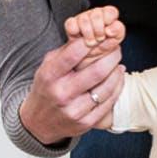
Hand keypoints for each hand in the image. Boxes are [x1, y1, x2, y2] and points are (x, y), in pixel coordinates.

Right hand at [18, 29, 126, 145]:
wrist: (38, 122)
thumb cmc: (46, 88)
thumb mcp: (47, 67)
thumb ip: (66, 52)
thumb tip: (88, 34)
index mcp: (49, 76)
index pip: (73, 54)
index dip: (91, 42)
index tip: (101, 36)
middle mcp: (61, 94)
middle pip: (97, 71)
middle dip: (111, 56)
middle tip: (116, 48)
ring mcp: (74, 110)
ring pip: (106, 88)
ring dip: (116, 72)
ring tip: (118, 63)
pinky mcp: (85, 123)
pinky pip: (108, 103)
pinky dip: (117, 87)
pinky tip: (118, 78)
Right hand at [64, 6, 124, 69]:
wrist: (88, 59)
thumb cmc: (102, 47)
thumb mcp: (114, 41)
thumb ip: (118, 32)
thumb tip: (111, 29)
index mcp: (108, 17)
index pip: (110, 11)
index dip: (109, 20)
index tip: (108, 32)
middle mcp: (95, 15)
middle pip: (97, 14)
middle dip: (99, 30)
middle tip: (99, 39)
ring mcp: (82, 18)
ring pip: (84, 18)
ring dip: (88, 34)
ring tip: (90, 42)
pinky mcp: (71, 25)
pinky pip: (70, 23)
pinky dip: (75, 31)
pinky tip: (79, 37)